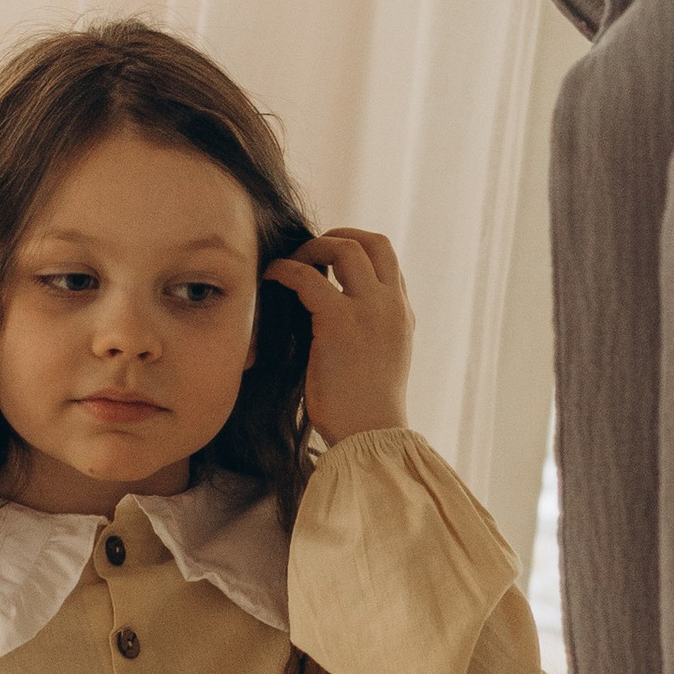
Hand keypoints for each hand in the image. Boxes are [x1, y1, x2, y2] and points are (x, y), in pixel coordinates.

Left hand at [265, 227, 414, 444]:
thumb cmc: (364, 411)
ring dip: (314, 247)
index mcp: (402, 316)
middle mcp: (392, 306)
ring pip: (346, 248)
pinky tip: (271, 278)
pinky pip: (308, 277)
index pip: (388, 262)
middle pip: (373, 243)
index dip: (359, 252)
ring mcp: (369, 311)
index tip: (332, 261)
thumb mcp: (380, 362)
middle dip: (339, 237)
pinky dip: (286, 270)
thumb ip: (369, 333)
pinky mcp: (340, 322)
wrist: (369, 436)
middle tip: (310, 251)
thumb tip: (331, 319)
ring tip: (291, 262)